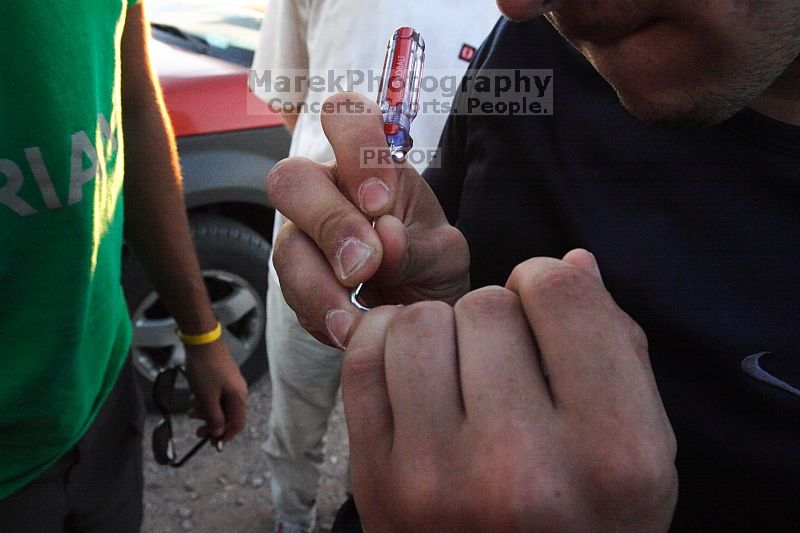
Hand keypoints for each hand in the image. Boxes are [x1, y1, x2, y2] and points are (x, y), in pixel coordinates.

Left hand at [184, 340, 247, 442]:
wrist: (202, 341)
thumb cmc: (205, 368)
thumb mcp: (207, 398)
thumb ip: (214, 417)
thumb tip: (218, 431)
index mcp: (238, 397)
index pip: (238, 424)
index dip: (226, 436)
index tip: (213, 442)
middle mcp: (238, 390)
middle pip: (229, 416)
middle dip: (212, 424)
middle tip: (198, 430)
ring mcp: (231, 382)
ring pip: (221, 405)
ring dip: (206, 411)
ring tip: (191, 410)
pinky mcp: (223, 376)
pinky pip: (216, 394)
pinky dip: (206, 400)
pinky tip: (194, 397)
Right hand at [265, 92, 469, 348]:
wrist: (423, 318)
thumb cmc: (432, 268)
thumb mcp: (442, 255)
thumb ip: (416, 246)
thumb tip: (382, 238)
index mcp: (369, 164)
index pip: (344, 116)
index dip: (354, 148)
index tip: (381, 201)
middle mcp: (328, 191)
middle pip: (292, 178)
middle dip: (328, 222)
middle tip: (365, 265)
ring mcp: (305, 237)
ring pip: (287, 245)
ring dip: (320, 283)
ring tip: (355, 315)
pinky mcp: (296, 281)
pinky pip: (291, 293)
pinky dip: (321, 313)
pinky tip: (350, 327)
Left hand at [342, 249, 677, 531]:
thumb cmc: (588, 522)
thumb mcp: (643, 453)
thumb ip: (618, 352)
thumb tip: (571, 263)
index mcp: (613, 455)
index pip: (560, 294)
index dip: (550, 287)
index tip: (546, 314)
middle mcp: (523, 471)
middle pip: (485, 305)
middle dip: (498, 317)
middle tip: (505, 358)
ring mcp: (436, 480)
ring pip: (416, 322)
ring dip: (440, 329)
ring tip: (460, 366)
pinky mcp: (376, 483)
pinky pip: (362, 358)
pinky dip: (385, 344)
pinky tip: (415, 369)